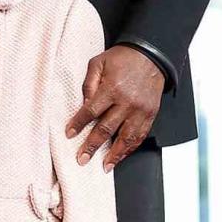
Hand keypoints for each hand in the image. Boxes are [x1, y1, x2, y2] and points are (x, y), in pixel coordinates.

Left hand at [67, 44, 164, 169]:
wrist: (151, 55)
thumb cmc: (123, 58)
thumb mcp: (98, 63)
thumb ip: (88, 83)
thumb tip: (84, 104)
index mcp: (112, 88)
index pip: (91, 111)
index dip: (79, 124)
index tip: (70, 134)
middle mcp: (127, 102)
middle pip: (106, 129)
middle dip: (92, 146)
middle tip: (82, 158)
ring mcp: (140, 110)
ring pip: (126, 138)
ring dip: (114, 154)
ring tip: (104, 165)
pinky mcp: (150, 114)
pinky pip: (140, 135)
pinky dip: (130, 148)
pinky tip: (121, 155)